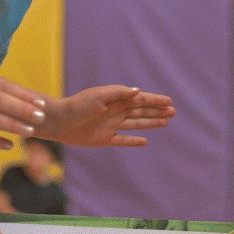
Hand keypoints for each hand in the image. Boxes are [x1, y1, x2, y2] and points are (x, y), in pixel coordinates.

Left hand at [42, 86, 174, 146]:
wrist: (60, 121)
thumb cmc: (78, 105)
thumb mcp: (99, 96)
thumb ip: (119, 93)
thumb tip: (138, 92)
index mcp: (115, 99)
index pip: (140, 99)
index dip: (155, 100)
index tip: (169, 101)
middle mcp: (115, 111)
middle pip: (141, 111)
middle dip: (157, 111)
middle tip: (173, 112)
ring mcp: (111, 125)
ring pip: (136, 124)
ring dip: (151, 122)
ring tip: (165, 122)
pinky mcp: (105, 138)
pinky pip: (123, 140)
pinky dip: (134, 140)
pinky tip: (144, 141)